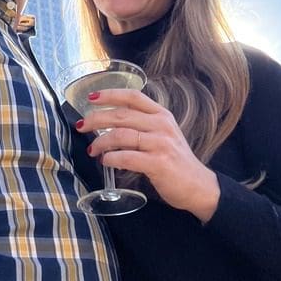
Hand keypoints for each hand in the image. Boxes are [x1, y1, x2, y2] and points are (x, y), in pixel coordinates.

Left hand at [76, 88, 220, 222]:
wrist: (199, 186)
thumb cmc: (176, 161)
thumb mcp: (163, 135)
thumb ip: (142, 126)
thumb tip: (108, 125)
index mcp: (161, 115)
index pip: (133, 96)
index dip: (110, 94)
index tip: (91, 97)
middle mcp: (161, 125)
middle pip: (121, 115)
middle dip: (96, 119)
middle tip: (82, 126)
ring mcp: (160, 143)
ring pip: (121, 135)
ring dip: (101, 142)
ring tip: (92, 149)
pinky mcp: (158, 163)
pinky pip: (127, 157)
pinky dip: (111, 158)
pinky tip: (105, 161)